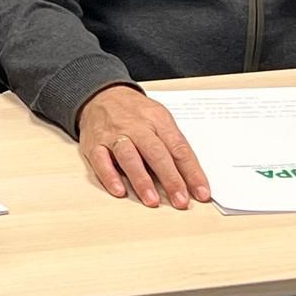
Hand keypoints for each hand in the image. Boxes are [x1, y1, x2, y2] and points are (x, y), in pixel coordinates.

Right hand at [77, 85, 209, 209]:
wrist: (101, 94)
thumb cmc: (135, 112)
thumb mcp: (160, 118)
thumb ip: (174, 145)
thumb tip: (193, 178)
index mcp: (157, 120)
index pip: (178, 148)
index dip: (191, 172)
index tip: (201, 193)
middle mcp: (135, 127)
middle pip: (155, 152)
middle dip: (170, 179)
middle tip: (180, 201)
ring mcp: (113, 135)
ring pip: (128, 157)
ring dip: (141, 180)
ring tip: (152, 200)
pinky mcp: (94, 144)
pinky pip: (100, 160)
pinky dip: (109, 176)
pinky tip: (119, 190)